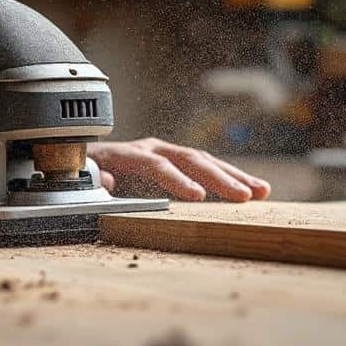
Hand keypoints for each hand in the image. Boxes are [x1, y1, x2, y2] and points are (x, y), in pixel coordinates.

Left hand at [88, 138, 269, 201]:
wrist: (86, 162)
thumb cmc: (88, 176)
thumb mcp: (84, 180)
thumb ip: (96, 182)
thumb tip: (106, 181)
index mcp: (129, 154)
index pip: (156, 166)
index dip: (177, 181)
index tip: (197, 196)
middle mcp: (153, 149)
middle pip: (189, 160)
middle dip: (218, 178)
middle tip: (244, 196)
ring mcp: (168, 153)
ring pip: (205, 161)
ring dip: (234, 176)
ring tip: (261, 191)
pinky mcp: (179, 163)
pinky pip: (208, 168)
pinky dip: (231, 179)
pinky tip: (254, 190)